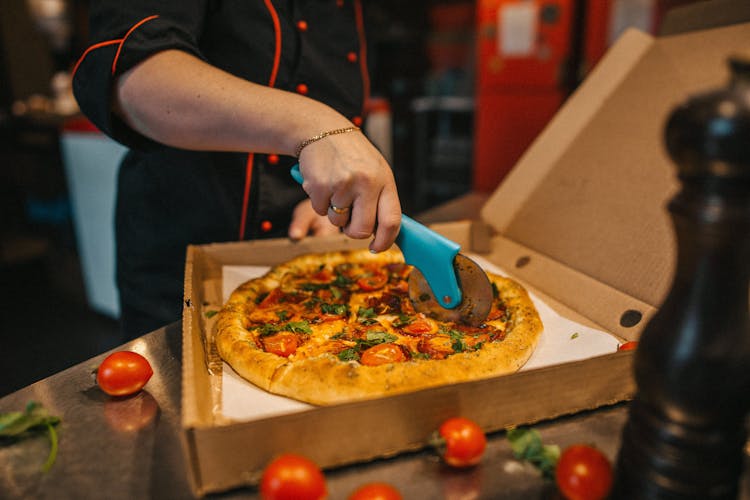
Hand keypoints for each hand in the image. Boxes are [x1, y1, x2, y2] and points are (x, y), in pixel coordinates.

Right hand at [297, 129, 400, 251]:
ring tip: (336, 187)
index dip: (385, 241)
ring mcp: (343, 184)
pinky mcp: (320, 186)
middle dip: (354, 231)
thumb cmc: (352, 156)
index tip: (376, 248)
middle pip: (362, 230)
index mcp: (384, 180)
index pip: (391, 221)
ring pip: (338, 222)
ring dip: (334, 212)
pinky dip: (319, 202)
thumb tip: (380, 234)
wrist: (323, 131)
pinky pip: (320, 211)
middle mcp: (366, 182)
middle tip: (349, 220)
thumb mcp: (375, 172)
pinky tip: (323, 182)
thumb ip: (380, 200)